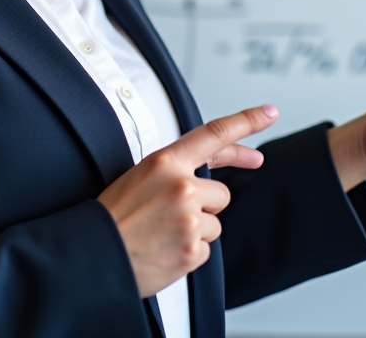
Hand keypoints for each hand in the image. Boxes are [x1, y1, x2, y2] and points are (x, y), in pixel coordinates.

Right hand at [97, 105, 277, 296]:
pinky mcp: (193, 250)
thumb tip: (217, 165)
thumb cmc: (116, 214)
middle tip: (171, 213)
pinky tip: (166, 249)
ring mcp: (189, 219)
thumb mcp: (142, 175)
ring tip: (163, 232)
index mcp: (165, 161)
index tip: (269, 112)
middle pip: (221, 193)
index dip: (247, 120)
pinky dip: (190, 252)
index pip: (214, 133)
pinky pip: (207, 248)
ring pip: (215, 222)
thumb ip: (180, 167)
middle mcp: (181, 186)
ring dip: (196, 230)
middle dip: (205, 205)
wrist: (96, 253)